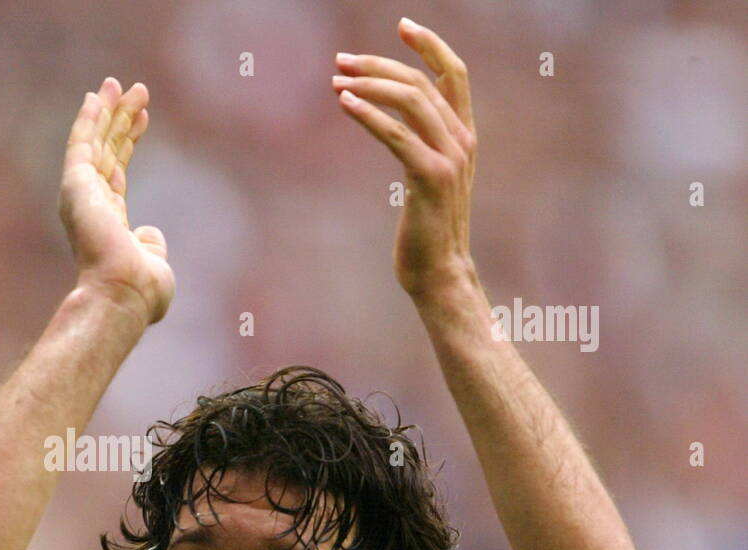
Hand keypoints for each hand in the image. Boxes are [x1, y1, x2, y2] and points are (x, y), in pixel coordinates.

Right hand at [59, 77, 174, 324]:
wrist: (123, 294)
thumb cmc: (140, 290)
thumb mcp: (152, 262)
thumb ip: (149, 244)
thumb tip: (149, 234)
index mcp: (106, 221)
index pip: (117, 171)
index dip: (128, 142)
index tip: (142, 117)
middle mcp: (90, 205)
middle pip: (106, 151)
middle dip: (118, 120)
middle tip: (133, 90)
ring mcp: (81, 195)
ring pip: (95, 143)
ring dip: (107, 112)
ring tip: (119, 83)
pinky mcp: (76, 186)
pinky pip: (81, 145)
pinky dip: (88, 120)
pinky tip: (95, 97)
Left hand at [332, 19, 476, 296]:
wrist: (440, 272)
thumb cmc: (427, 230)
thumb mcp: (429, 180)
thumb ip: (421, 147)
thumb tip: (393, 125)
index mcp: (464, 137)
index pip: (454, 74)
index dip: (430, 45)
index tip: (402, 25)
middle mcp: (462, 141)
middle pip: (422, 81)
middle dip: (379, 65)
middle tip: (340, 62)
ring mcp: (450, 158)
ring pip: (411, 100)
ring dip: (369, 85)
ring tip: (336, 82)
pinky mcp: (429, 177)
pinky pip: (396, 134)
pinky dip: (369, 115)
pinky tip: (345, 105)